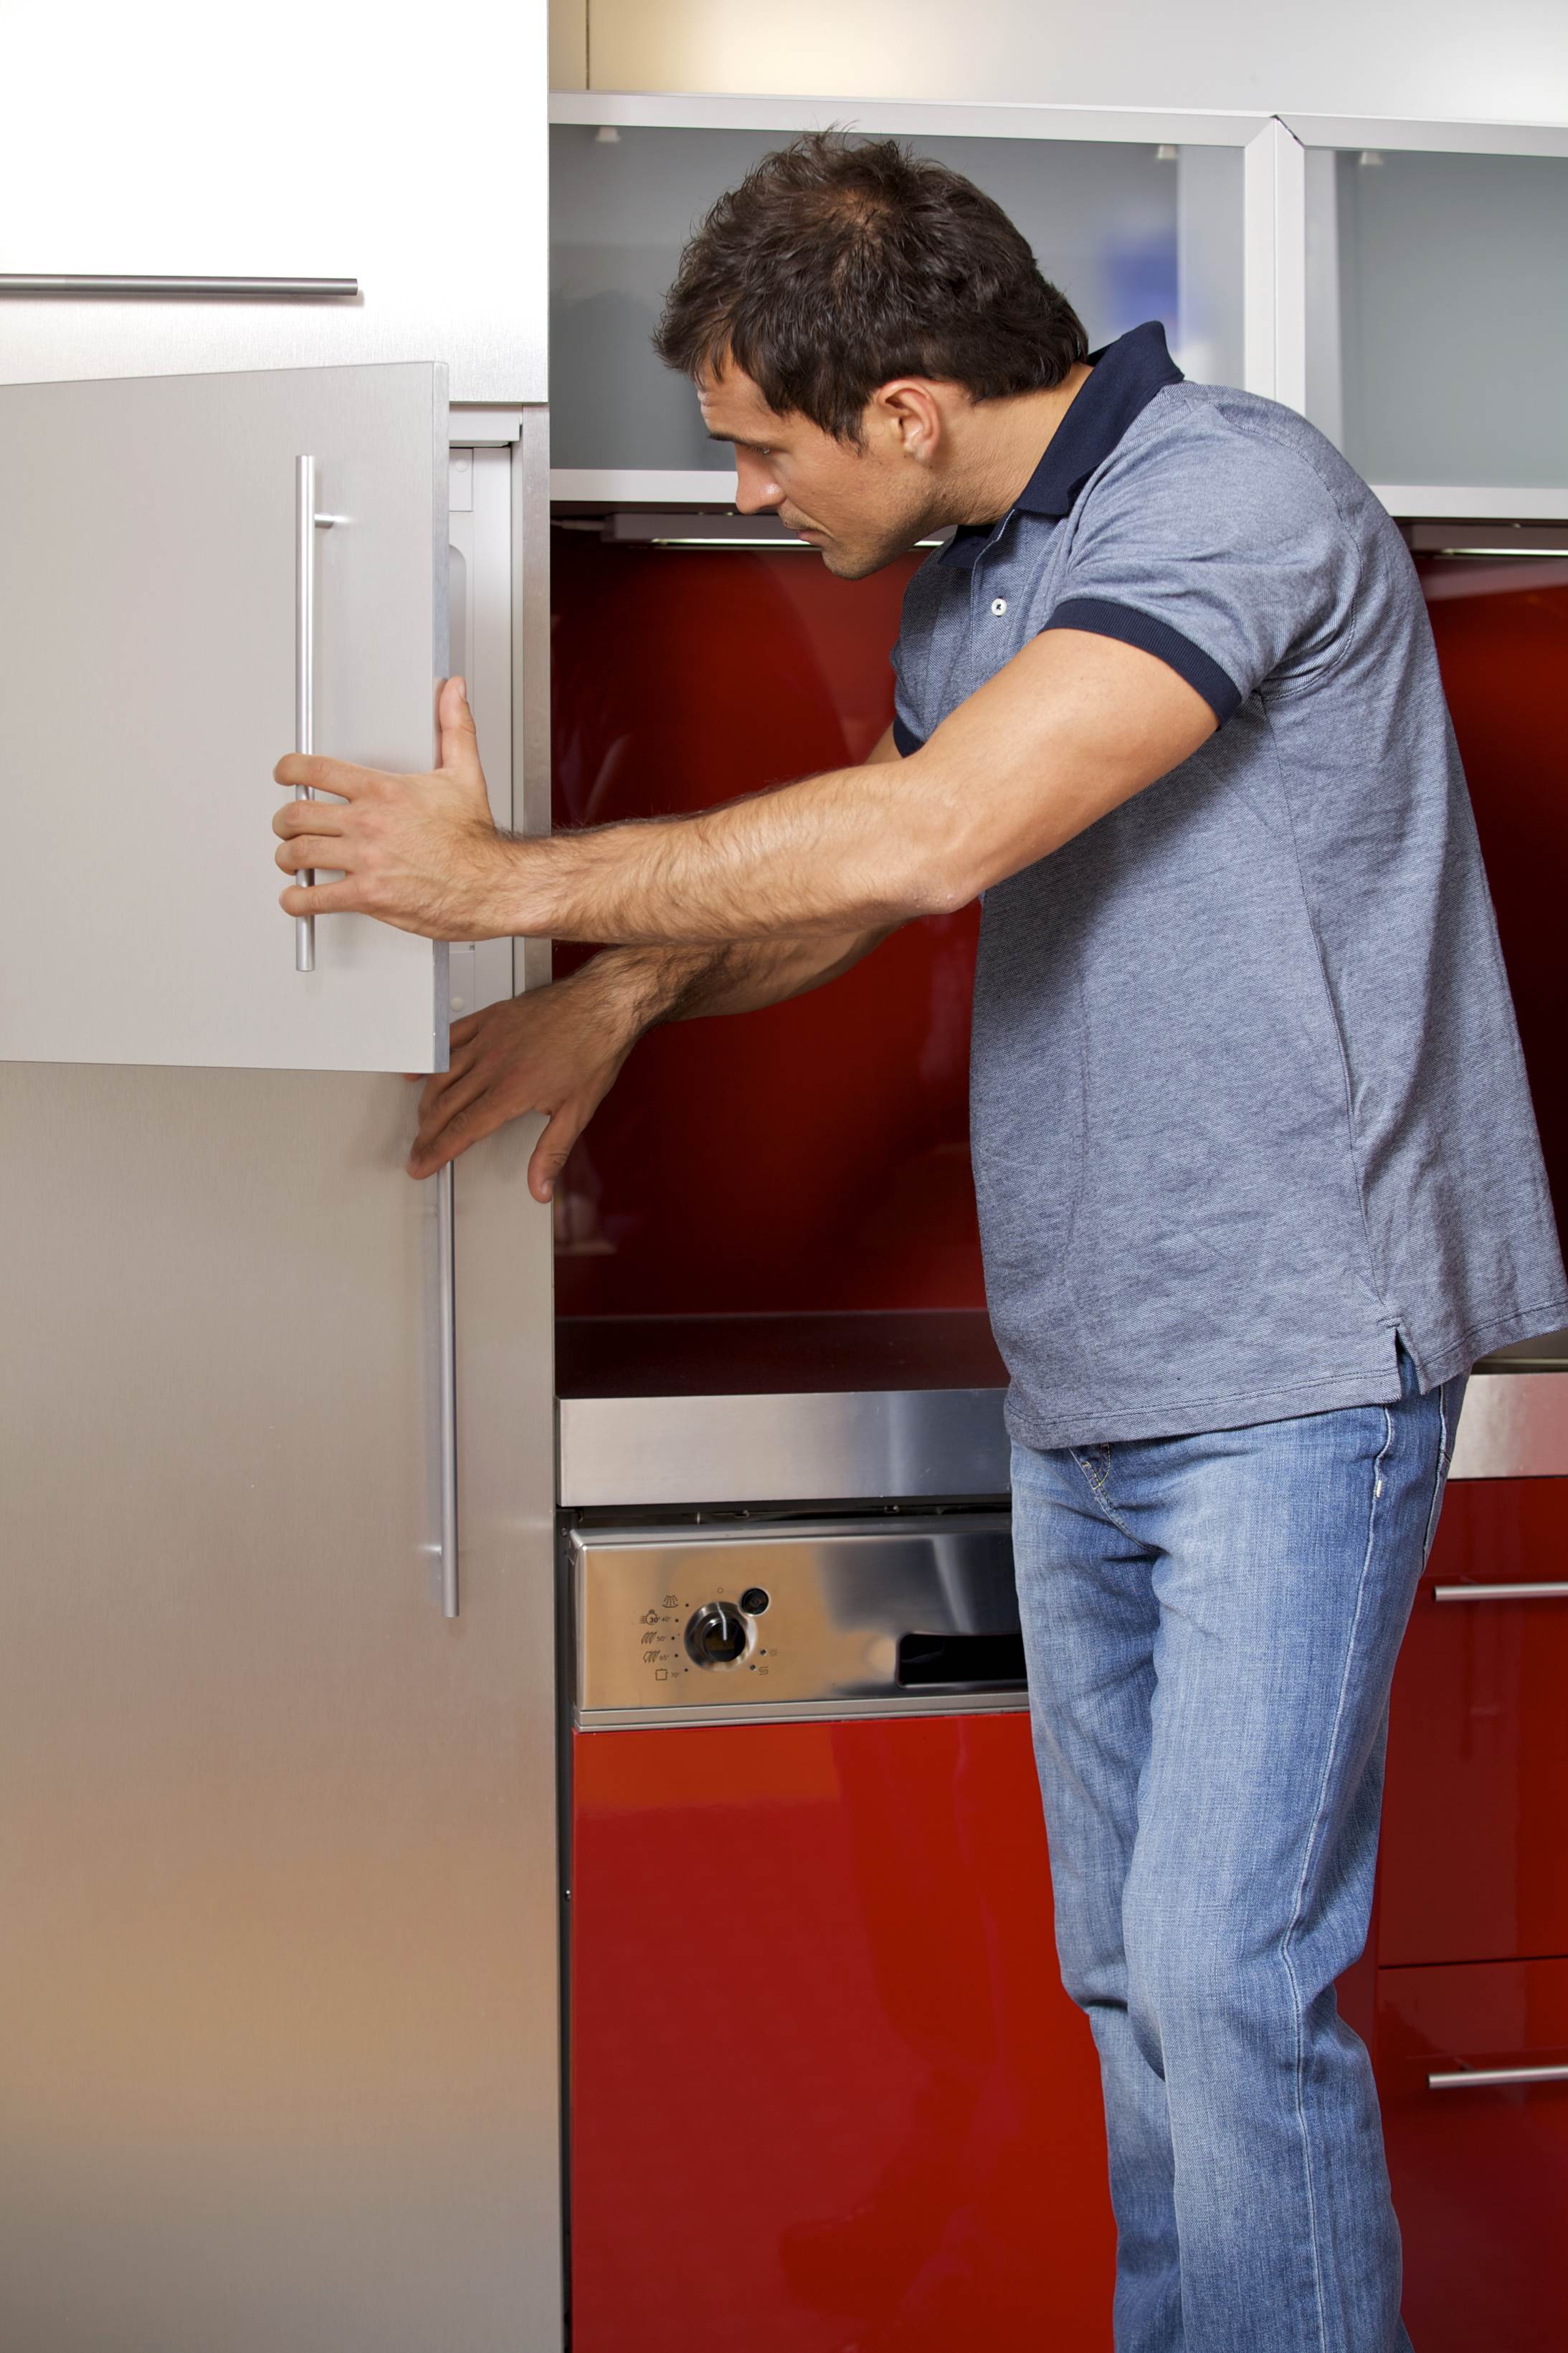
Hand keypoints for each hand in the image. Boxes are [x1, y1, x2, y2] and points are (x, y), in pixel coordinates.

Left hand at [274, 677, 521, 939]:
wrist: (489, 884)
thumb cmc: (475, 840)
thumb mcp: (465, 774)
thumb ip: (454, 728)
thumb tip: (454, 693)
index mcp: (383, 791)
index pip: (317, 770)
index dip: (289, 769)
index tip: (284, 773)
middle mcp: (368, 823)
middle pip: (298, 814)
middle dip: (284, 820)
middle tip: (285, 825)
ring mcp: (364, 859)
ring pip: (299, 853)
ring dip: (286, 856)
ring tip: (289, 859)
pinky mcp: (367, 895)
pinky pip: (316, 897)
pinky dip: (297, 900)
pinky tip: (296, 897)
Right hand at [406, 965, 643, 1192]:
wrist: (603, 1004)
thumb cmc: (595, 1050)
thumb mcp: (578, 1111)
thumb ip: (552, 1152)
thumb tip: (540, 1188)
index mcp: (513, 1091)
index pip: (462, 1130)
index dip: (436, 1152)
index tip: (421, 1164)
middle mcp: (494, 1064)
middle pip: (445, 1105)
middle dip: (426, 1133)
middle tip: (417, 1149)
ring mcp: (489, 1038)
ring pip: (442, 1074)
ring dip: (426, 1101)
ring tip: (422, 1120)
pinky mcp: (490, 1017)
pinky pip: (449, 1036)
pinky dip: (430, 1056)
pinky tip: (418, 1070)